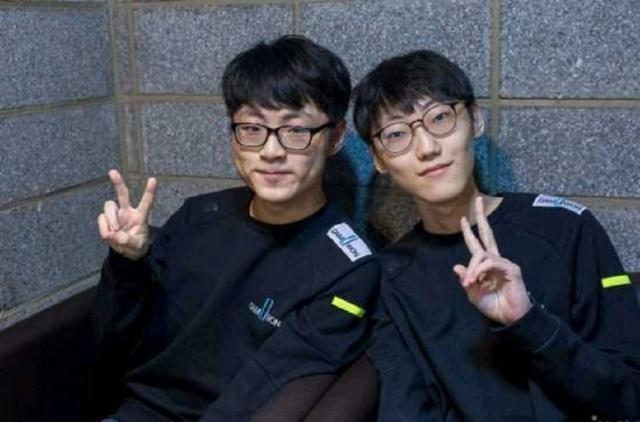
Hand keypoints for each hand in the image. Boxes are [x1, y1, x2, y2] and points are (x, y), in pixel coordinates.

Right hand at [97, 169, 156, 259]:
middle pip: (123, 194)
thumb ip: (128, 241)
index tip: (153, 179)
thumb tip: (117, 236)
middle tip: (112, 172)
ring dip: (110, 218)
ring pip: (109, 206)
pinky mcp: (106, 220)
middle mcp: (127, 212)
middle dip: (118, 182)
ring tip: (114, 231)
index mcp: (140, 216)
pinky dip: (104, 227)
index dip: (150, 191)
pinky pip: (101, 218)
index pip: (146, 202)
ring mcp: (116, 215)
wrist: (126, 252)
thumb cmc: (135, 245)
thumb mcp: (136, 246)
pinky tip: (109, 235)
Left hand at [452, 197, 531, 324]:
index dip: (469, 232)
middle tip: (478, 200)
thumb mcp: (473, 294)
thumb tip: (457, 266)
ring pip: (482, 254)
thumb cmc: (493, 306)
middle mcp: (495, 260)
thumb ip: (467, 280)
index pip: (477, 244)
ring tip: (470, 283)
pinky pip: (491, 263)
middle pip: (488, 233)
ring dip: (473, 268)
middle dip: (482, 217)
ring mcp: (504, 263)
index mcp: (486, 265)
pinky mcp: (511, 269)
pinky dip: (480, 270)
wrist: (510, 318)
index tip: (462, 219)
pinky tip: (478, 280)